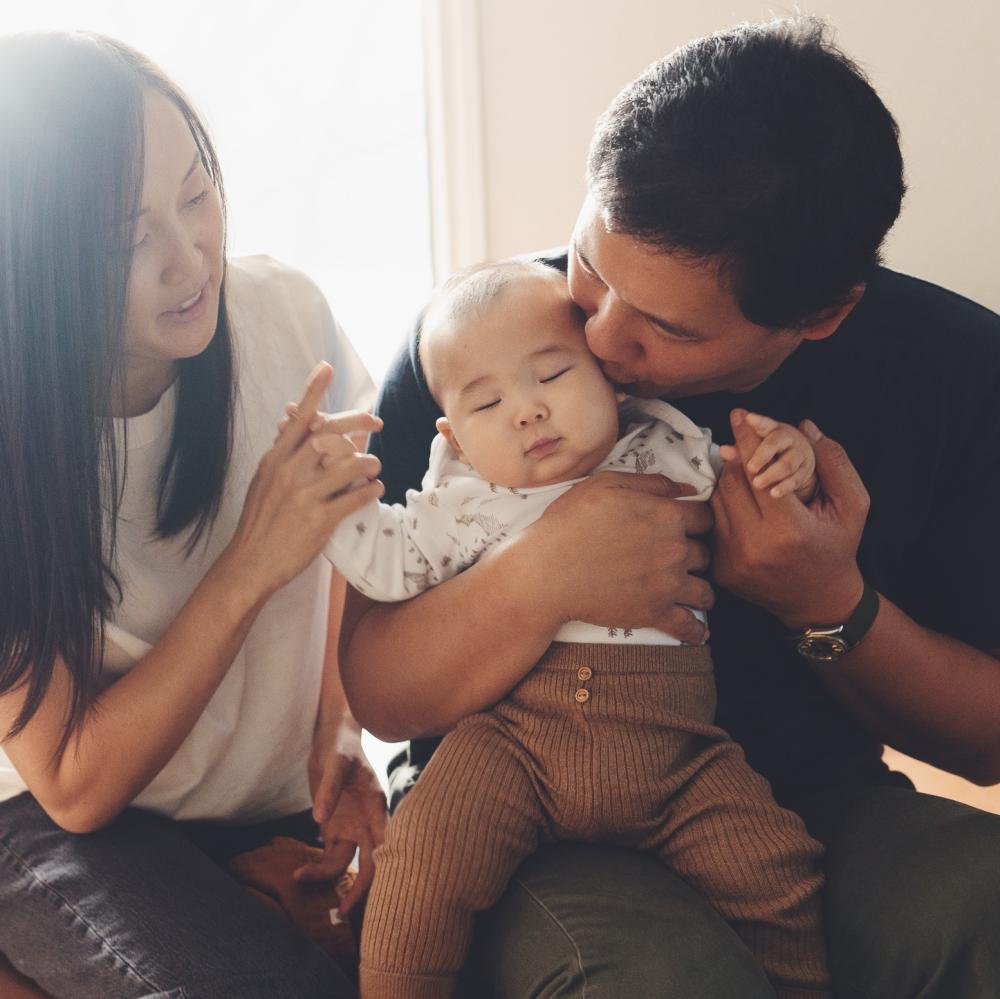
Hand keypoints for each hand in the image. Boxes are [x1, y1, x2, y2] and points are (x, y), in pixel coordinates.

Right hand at [224, 363, 383, 599]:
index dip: (313, 392)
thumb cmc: (261, 522)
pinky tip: (374, 489)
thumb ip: (284, 455)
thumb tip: (299, 426)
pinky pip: (355, 497)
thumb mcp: (265, 482)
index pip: (298, 419)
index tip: (327, 368)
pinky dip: (370, 490)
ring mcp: (303, 496)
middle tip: (377, 420)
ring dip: (369, 462)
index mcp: (275, 460)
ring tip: (374, 466)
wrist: (250, 563)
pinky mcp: (318, 520)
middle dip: (359, 422)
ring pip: (349, 464)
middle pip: (330, 434)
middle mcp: (288, 473)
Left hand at [293, 724, 386, 914]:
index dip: (380, 868)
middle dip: (359, 888)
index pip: (384, 843)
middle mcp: (367, 821)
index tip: (366, 888)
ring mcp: (350, 826)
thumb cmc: (340, 746)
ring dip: (328, 877)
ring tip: (300, 877)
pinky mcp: (334, 827)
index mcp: (375, 806)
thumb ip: (329, 789)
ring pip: (345, 861)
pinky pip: (329, 855)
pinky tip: (301, 872)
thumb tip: (319, 820)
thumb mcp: (335, 763)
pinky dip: (318, 867)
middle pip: (369, 861)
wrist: (333, 738)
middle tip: (344, 911)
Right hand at [527, 471, 714, 642]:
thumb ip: (652, 483)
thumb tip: (687, 488)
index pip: (704, 518)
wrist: (547, 571)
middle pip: (706, 554)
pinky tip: (700, 631)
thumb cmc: (570, 523)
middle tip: (684, 559)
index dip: (698, 522)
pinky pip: (688, 625)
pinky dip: (697, 630)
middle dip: (697, 555)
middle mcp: (675, 550)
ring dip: (700, 590)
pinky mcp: (654, 613)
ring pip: (704, 590)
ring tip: (692, 592)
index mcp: (667, 515)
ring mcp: (667, 584)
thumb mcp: (606, 485)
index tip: (691, 529)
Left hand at [711, 409, 867, 627]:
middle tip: (742, 439)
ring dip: (729, 480)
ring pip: (717, 500)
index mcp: (790, 530)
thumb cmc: (837, 548)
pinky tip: (741, 502)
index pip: (759, 472)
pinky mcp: (720, 569)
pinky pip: (714, 523)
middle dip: (738, 458)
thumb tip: (805, 426)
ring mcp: (734, 560)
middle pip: (731, 482)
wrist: (817, 601)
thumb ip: (834, 463)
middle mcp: (756, 546)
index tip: (740, 416)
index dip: (749, 440)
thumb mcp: (853, 506)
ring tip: (745, 473)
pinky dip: (724, 506)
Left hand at [718, 412, 816, 500]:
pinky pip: (796, 479)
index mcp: (772, 429)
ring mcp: (799, 454)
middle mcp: (788, 439)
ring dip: (771, 474)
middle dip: (762, 454)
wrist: (799, 461)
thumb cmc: (770, 452)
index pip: (765, 424)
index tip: (749, 418)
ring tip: (756, 484)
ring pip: (787, 463)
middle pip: (776, 443)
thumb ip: (739, 450)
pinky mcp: (805, 471)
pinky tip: (773, 493)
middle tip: (750, 467)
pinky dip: (784, 487)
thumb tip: (723, 451)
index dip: (758, 422)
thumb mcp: (755, 448)